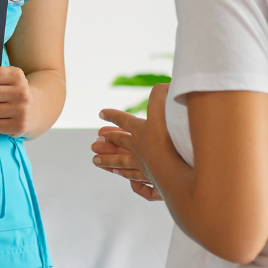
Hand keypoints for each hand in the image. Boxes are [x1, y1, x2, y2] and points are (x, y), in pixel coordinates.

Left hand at [92, 83, 173, 201]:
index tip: (101, 113)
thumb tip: (163, 85)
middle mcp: (139, 148)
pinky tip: (127, 182)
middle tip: (93, 144)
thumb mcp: (164, 111)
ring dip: (109, 161)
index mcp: (140, 130)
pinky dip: (129, 177)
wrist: (173, 171)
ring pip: (122, 163)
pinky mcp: (152, 180)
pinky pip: (136, 179)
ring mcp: (144, 165)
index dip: (113, 116)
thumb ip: (161, 96)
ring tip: (95, 162)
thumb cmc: (168, 140)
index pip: (124, 120)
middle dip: (108, 141)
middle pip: (120, 143)